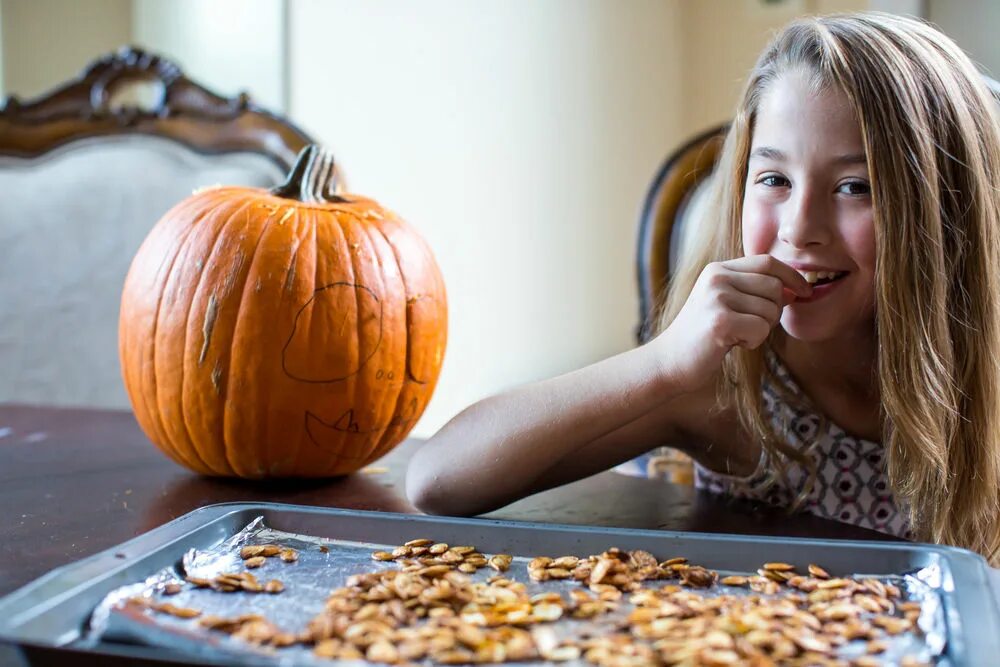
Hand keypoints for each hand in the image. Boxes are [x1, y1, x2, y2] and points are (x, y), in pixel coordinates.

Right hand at [653, 255, 811, 391]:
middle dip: (773, 312)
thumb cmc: (702, 335)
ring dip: (760, 330)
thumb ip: (755, 292)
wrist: (669, 360)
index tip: (805, 292)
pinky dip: (752, 342)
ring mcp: (717, 298)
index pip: (767, 262)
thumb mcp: (726, 303)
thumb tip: (795, 289)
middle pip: (774, 287)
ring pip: (770, 310)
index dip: (792, 276)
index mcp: (718, 269)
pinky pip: (761, 329)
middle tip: (749, 327)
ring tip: (734, 335)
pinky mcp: (720, 321)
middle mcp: (716, 278)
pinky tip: (730, 344)